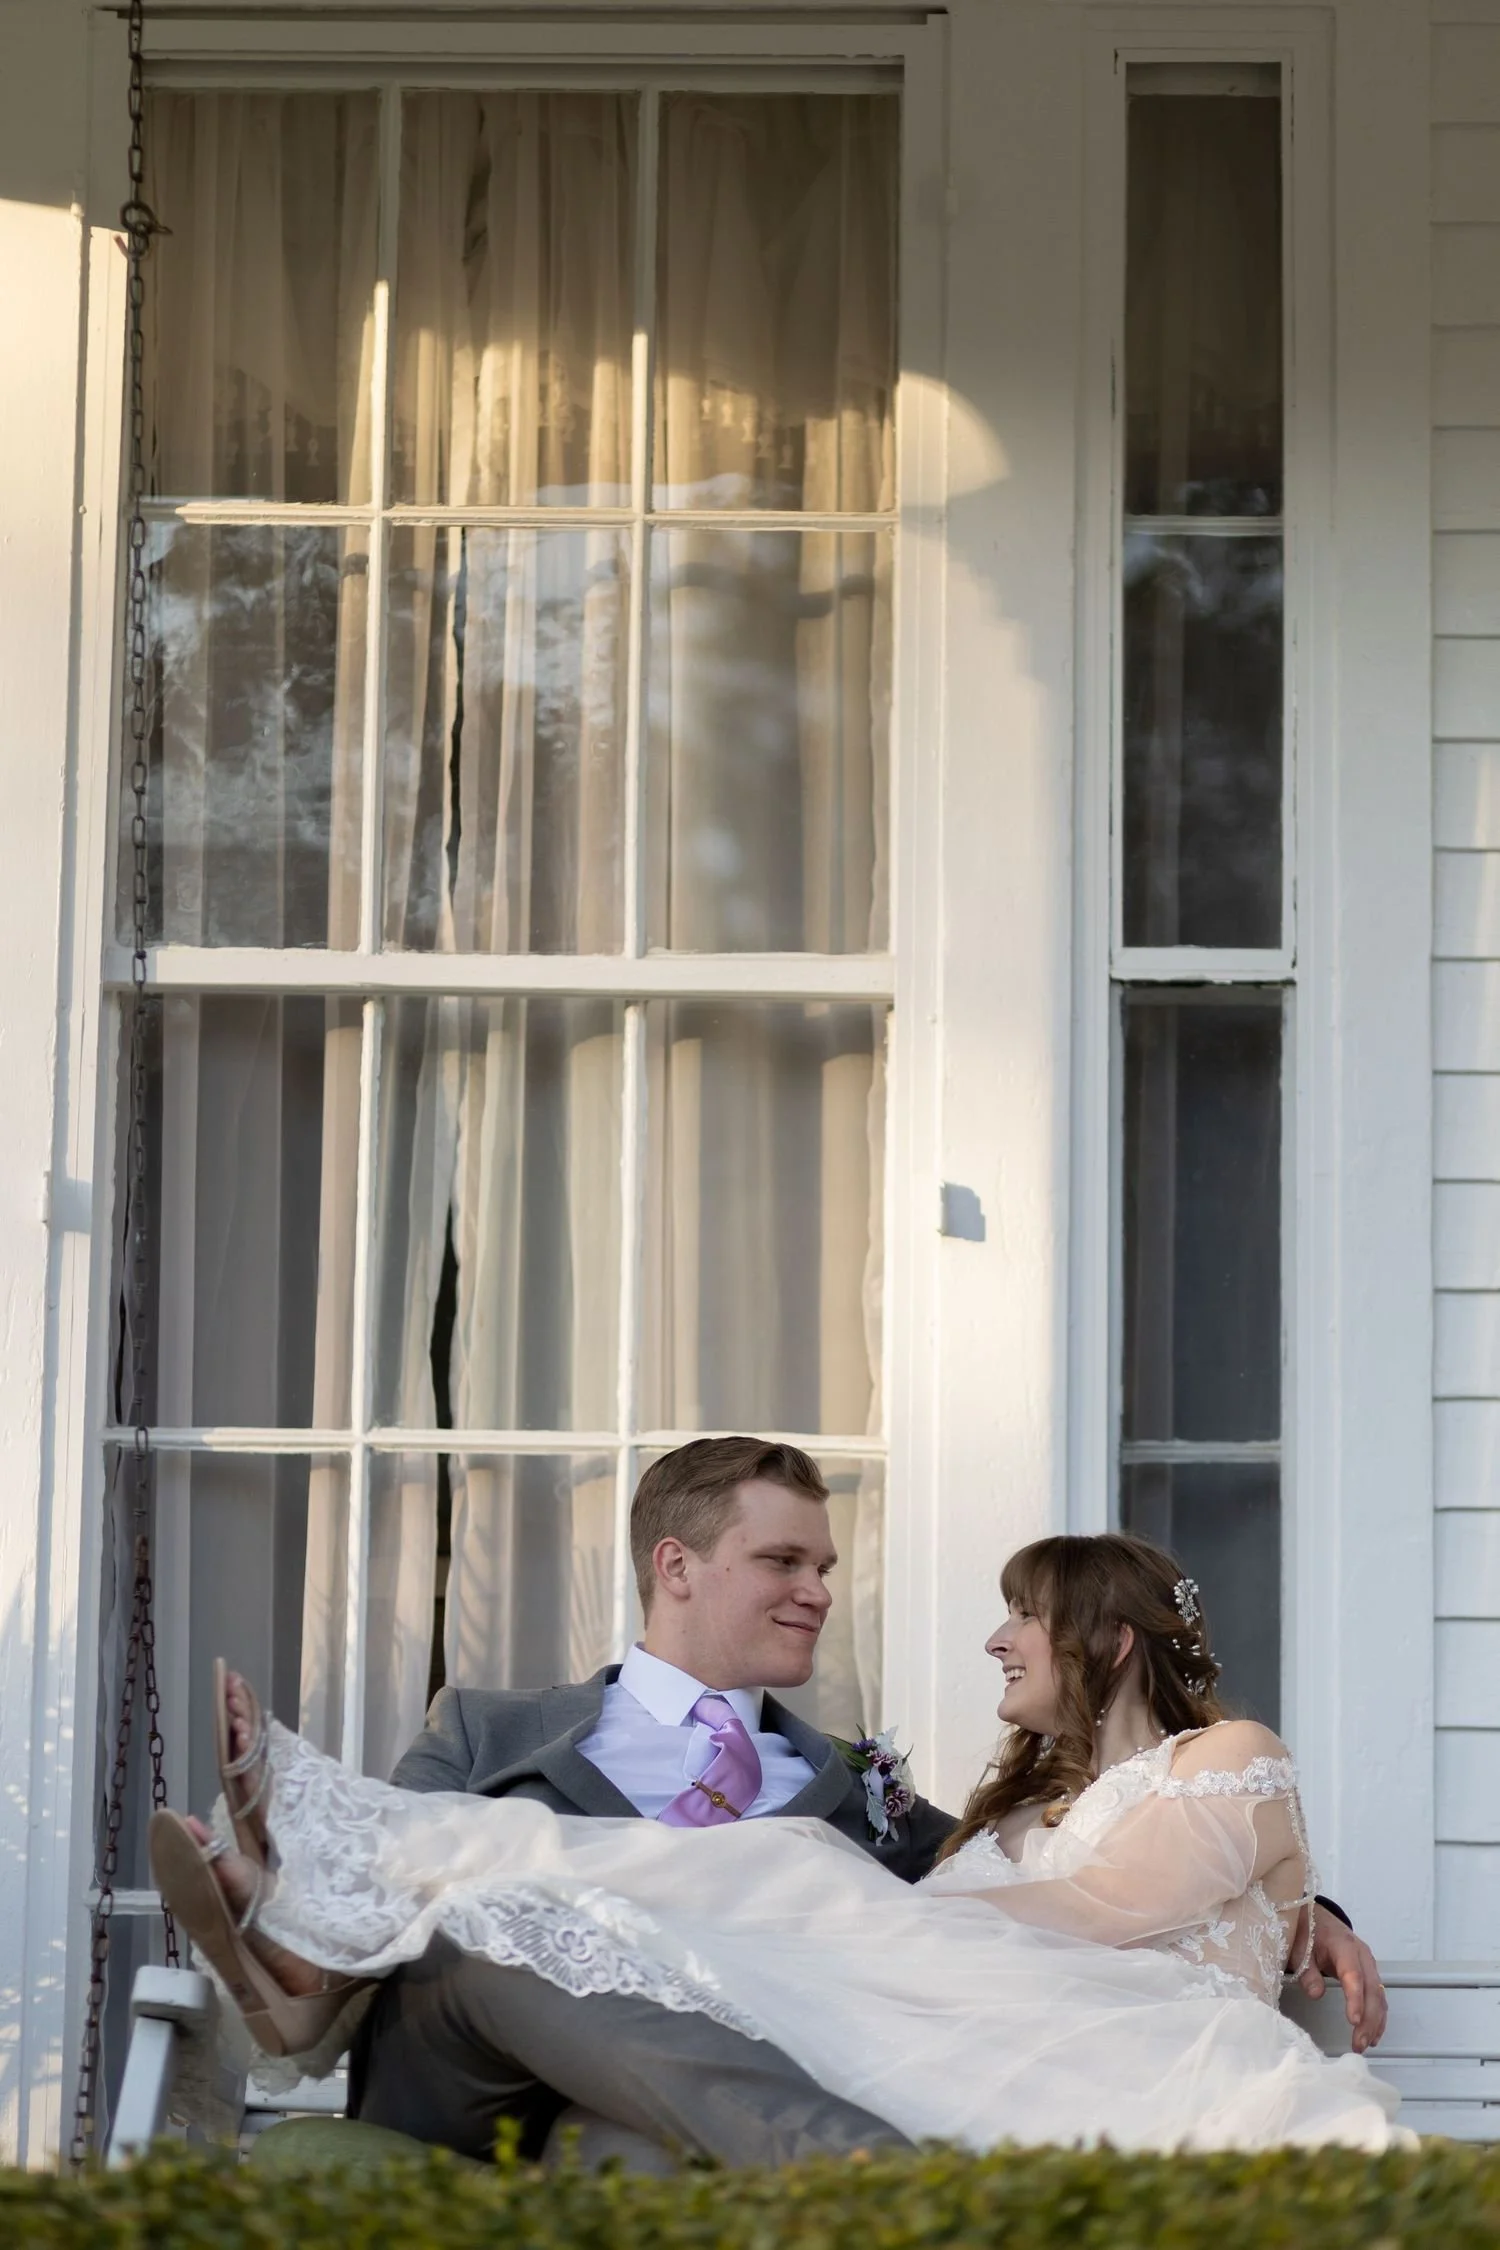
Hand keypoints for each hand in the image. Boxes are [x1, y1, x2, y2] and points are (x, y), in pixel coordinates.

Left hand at [1296, 1909, 1387, 2051]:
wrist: (1315, 1915)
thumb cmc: (1306, 1931)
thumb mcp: (1299, 1947)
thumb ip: (1307, 1970)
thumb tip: (1316, 1994)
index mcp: (1345, 1946)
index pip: (1353, 1975)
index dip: (1355, 1999)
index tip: (1354, 2021)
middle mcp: (1363, 1956)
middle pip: (1371, 1990)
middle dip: (1368, 2020)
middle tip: (1359, 2044)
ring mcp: (1369, 1965)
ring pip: (1379, 1996)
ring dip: (1375, 2023)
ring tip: (1365, 2045)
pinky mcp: (1369, 1973)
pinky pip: (1378, 1997)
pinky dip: (1378, 2017)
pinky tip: (1374, 2035)